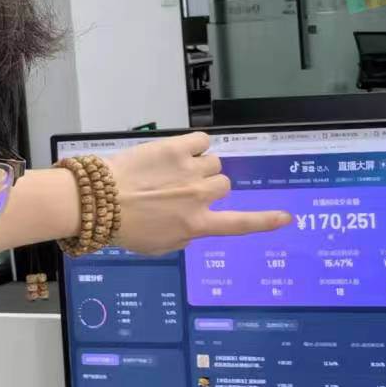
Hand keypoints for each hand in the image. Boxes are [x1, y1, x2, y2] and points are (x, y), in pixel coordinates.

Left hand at [108, 131, 290, 253]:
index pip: (240, 224)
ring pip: (214, 163)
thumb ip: (184, 236)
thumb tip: (193, 224)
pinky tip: (180, 152)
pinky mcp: (177, 148)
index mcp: (197, 225)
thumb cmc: (125, 229)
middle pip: (223, 185)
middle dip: (209, 188)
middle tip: (184, 190)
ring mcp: (190, 171)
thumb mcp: (159, 246)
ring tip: (175, 171)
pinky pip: (203, 141)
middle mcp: (199, 197)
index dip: (266, 221)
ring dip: (201, 166)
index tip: (286, 217)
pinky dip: (196, 146)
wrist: (99, 202)